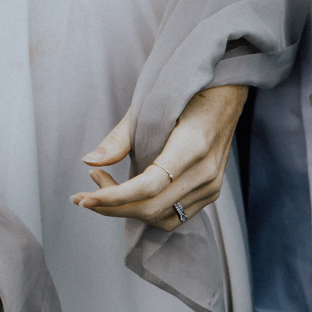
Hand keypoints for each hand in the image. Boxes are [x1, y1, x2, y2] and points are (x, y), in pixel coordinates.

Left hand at [73, 84, 247, 231]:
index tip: (85, 198)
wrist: (226, 95)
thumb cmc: (184, 94)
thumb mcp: (148, 107)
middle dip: (112, 206)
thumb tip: (89, 161)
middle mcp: (206, 172)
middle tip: (85, 193)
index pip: (149, 185)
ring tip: (105, 188)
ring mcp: (211, 185)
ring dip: (127, 210)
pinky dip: (146, 211)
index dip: (114, 196)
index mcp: (192, 146)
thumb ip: (119, 138)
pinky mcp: (211, 192)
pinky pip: (174, 216)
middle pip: (151, 207)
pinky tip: (130, 195)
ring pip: (161, 217)